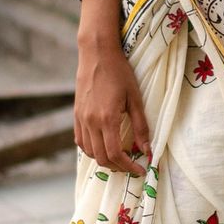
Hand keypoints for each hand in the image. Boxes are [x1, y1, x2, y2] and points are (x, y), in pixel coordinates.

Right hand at [74, 38, 152, 178]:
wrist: (96, 54)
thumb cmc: (119, 72)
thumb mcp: (135, 98)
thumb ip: (141, 126)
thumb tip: (147, 150)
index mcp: (107, 119)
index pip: (116, 154)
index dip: (129, 167)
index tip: (141, 170)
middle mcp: (90, 122)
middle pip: (101, 158)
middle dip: (118, 167)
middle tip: (132, 166)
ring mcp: (80, 119)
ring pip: (90, 152)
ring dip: (105, 160)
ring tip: (120, 158)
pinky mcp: (76, 115)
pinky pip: (81, 141)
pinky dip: (92, 150)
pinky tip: (103, 146)